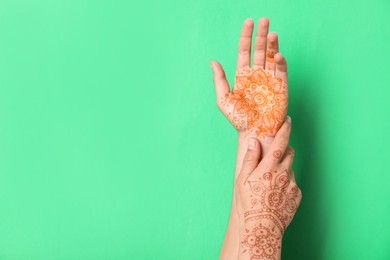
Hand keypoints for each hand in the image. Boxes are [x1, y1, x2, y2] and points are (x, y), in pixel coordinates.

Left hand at [211, 17, 288, 139]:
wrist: (253, 134)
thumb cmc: (238, 120)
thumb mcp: (223, 100)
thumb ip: (219, 80)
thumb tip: (212, 62)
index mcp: (243, 75)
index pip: (245, 51)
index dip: (246, 37)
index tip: (249, 22)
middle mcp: (257, 74)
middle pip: (260, 50)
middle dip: (261, 35)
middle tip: (264, 20)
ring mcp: (270, 80)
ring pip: (272, 57)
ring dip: (273, 45)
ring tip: (271, 33)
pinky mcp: (281, 88)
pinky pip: (281, 72)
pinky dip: (281, 63)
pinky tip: (278, 55)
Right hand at [235, 117, 301, 258]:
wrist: (262, 227)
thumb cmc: (248, 203)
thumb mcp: (242, 179)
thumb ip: (250, 158)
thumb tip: (254, 142)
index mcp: (270, 167)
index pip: (281, 142)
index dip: (285, 129)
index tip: (288, 120)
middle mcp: (285, 173)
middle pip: (289, 153)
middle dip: (283, 151)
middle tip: (272, 159)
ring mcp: (292, 185)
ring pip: (291, 169)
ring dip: (283, 170)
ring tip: (270, 184)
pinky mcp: (297, 196)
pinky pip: (293, 184)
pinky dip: (286, 184)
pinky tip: (275, 194)